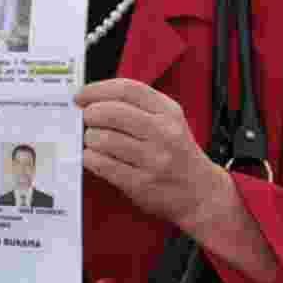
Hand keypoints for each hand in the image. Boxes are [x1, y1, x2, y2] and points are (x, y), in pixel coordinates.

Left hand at [74, 79, 229, 232]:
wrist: (202, 193)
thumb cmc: (175, 153)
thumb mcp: (167, 121)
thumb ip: (135, 106)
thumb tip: (89, 99)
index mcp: (168, 112)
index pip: (127, 89)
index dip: (96, 90)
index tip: (81, 96)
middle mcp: (163, 133)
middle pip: (111, 112)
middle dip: (89, 114)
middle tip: (83, 119)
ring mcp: (153, 159)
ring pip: (103, 138)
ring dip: (88, 138)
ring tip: (92, 141)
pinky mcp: (141, 182)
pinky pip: (102, 164)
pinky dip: (89, 158)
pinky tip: (92, 157)